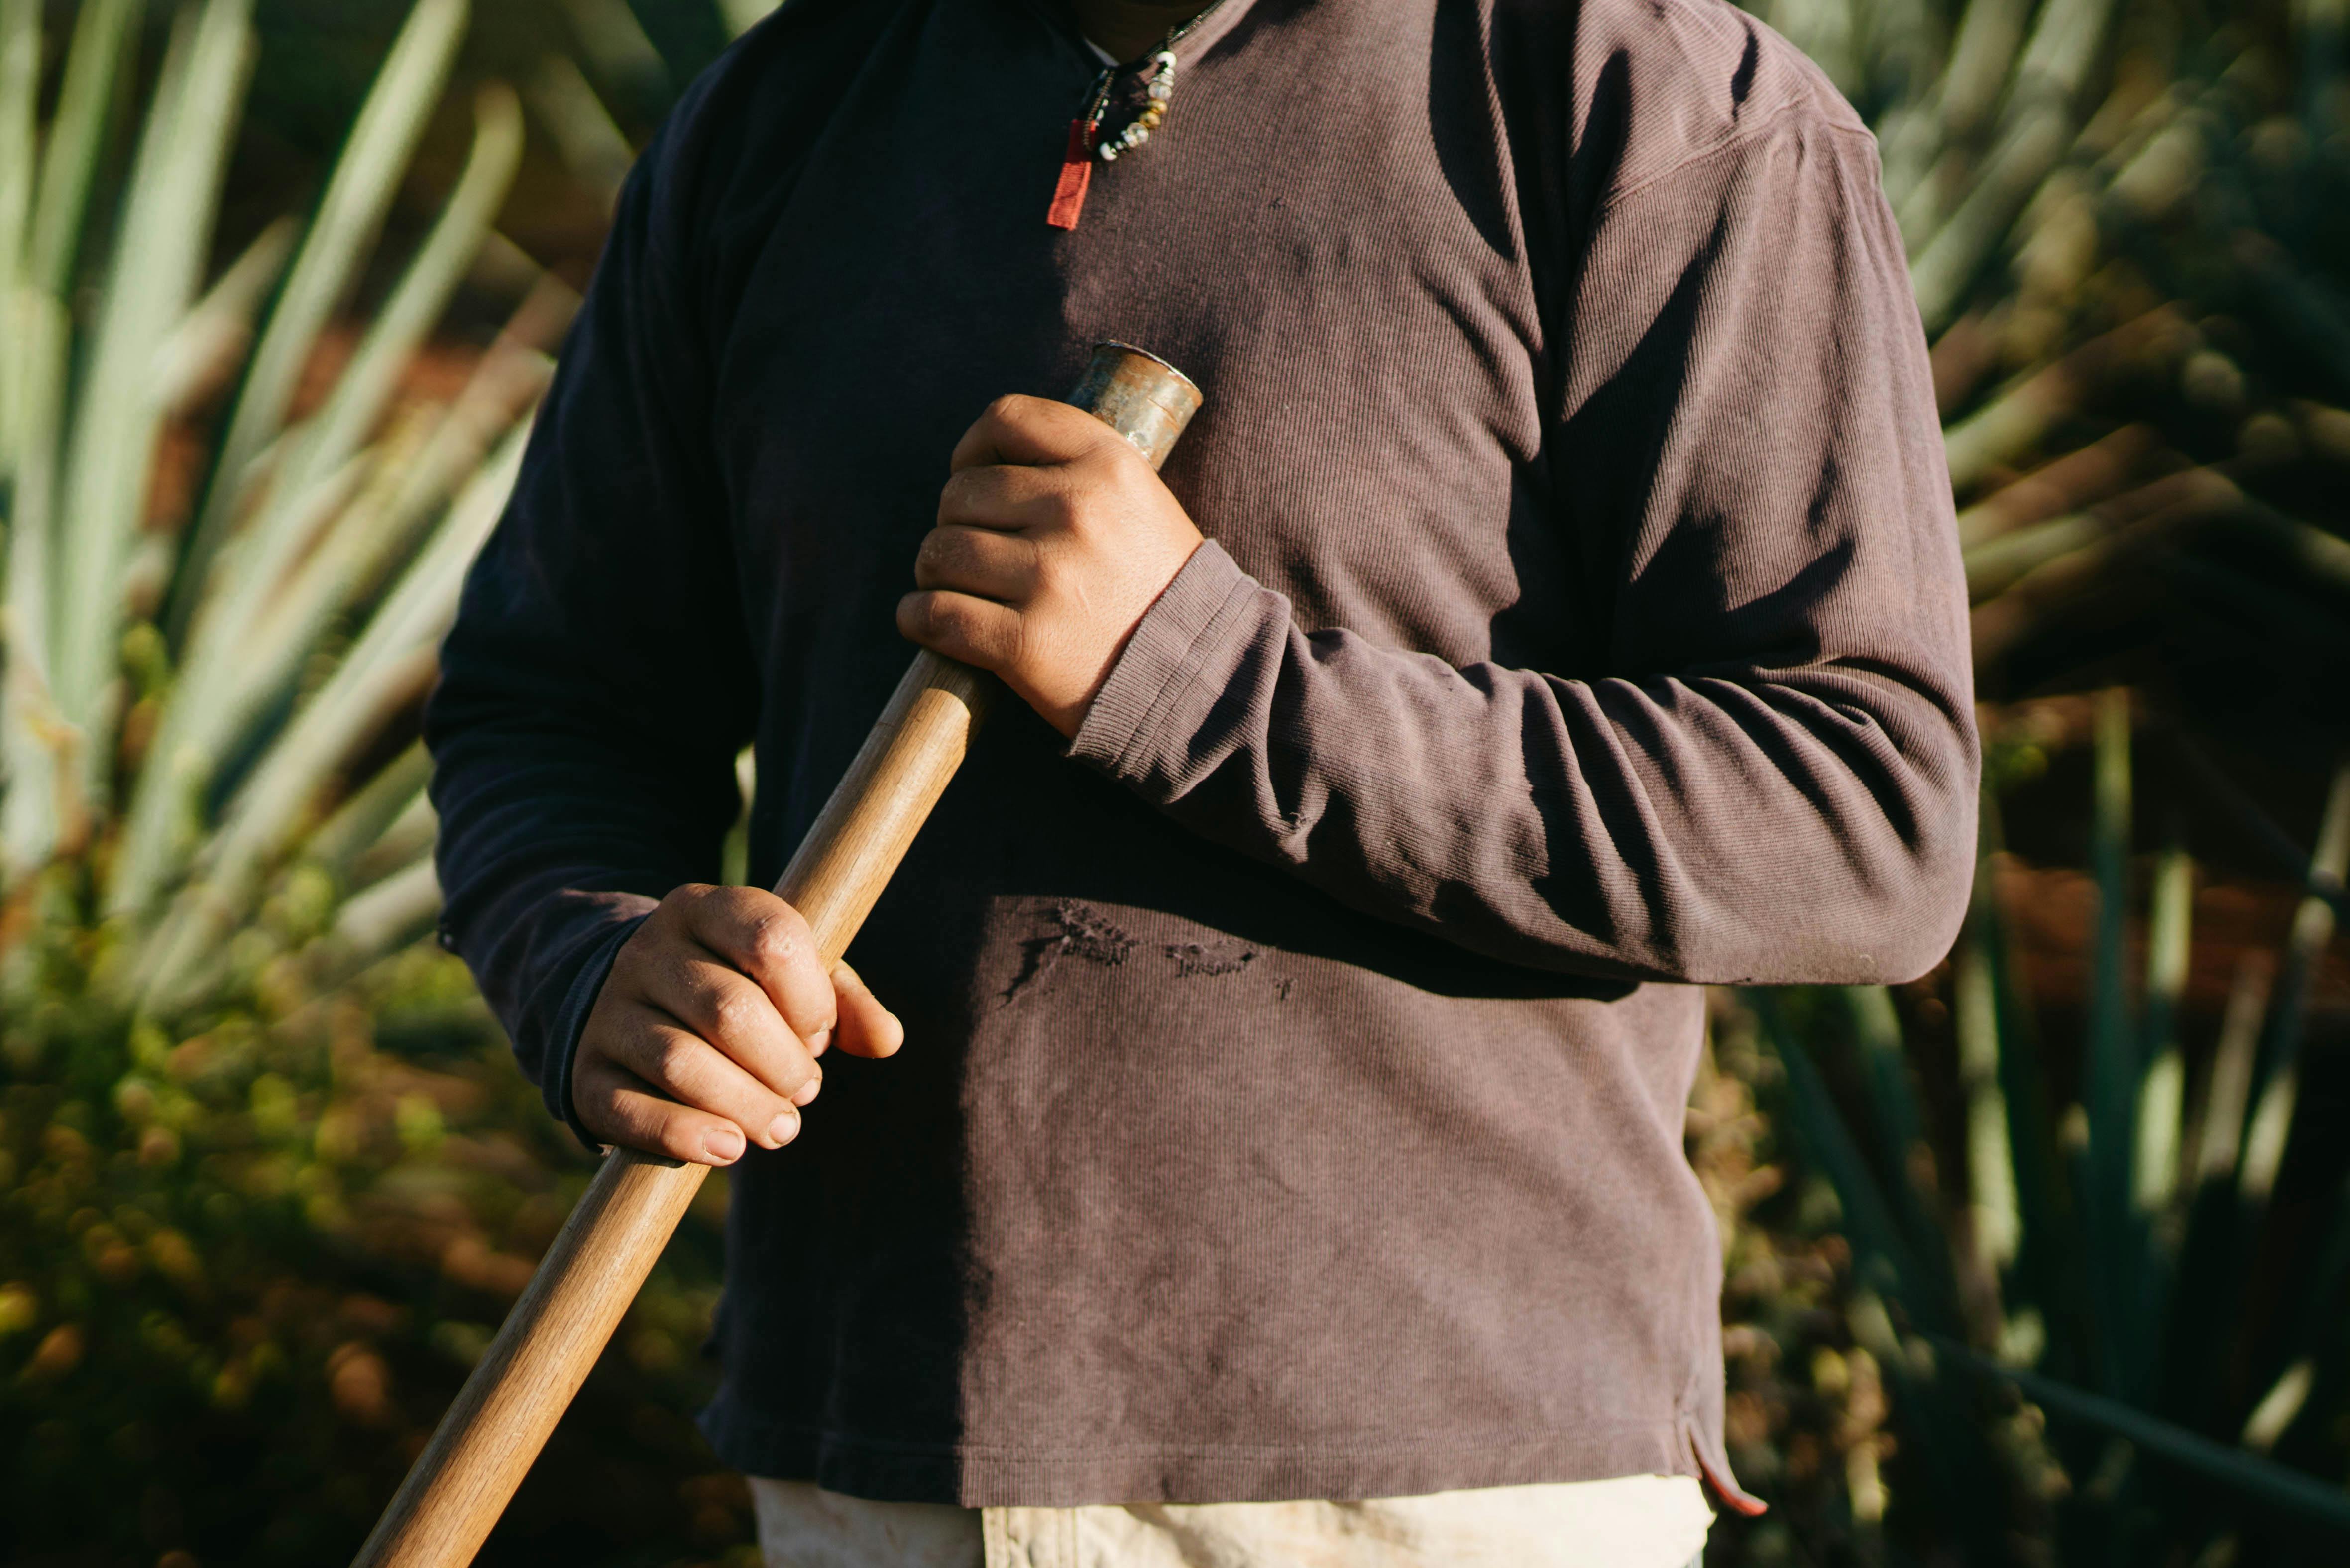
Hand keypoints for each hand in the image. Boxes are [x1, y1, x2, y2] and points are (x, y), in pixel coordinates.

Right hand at [573, 884, 903, 1164]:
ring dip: (747, 1106)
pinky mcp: (586, 1074)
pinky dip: (689, 1138)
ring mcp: (609, 1012)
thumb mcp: (792, 978)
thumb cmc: (737, 989)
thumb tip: (886, 1039)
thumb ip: (846, 1002)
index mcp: (706, 909)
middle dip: (784, 1065)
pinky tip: (729, 1147)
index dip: (811, 999)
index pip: (772, 938)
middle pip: (730, 1010)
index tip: (819, 1033)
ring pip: (682, 1063)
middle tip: (806, 1089)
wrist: (628, 1007)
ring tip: (781, 1126)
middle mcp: (648, 951)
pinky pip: (632, 1112)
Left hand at [898, 394, 1203, 736]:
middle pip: (960, 492)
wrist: (1200, 679)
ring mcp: (1050, 577)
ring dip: (934, 571)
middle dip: (953, 522)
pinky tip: (926, 622)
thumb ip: (1076, 469)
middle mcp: (1077, 511)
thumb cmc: (1157, 589)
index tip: (974, 475)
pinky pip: (936, 614)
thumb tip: (985, 461)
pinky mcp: (1025, 642)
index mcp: (1108, 464)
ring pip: (941, 551)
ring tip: (956, 588)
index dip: (973, 446)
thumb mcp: (1139, 502)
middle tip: (972, 552)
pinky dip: (918, 618)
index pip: (1007, 419)